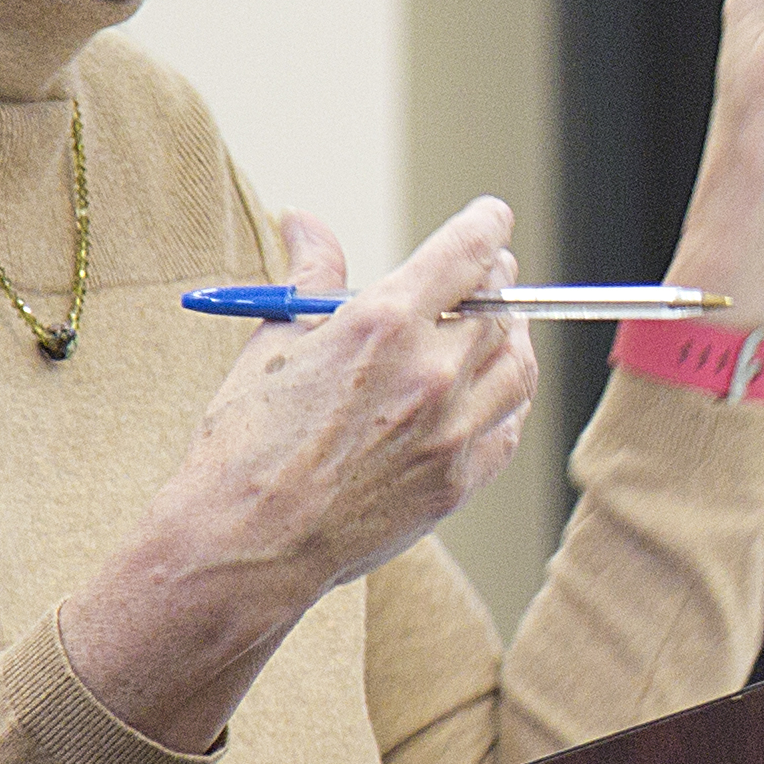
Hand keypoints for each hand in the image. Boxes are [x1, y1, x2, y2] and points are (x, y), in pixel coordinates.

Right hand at [58, 197, 535, 747]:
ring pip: (517, 367)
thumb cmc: (246, 445)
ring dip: (514, 337)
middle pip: (498, 307)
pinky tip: (491, 392)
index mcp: (382, 324)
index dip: (486, 226)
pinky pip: (508, 429)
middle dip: (497, 281)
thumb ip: (309, 277)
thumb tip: (306, 222)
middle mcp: (430, 373)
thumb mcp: (272, 343)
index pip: (465, 253)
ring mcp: (451, 432)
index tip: (491, 218)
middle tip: (490, 273)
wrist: (247, 545)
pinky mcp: (457, 483)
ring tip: (498, 328)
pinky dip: (507, 400)